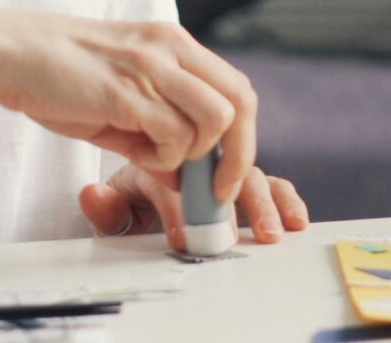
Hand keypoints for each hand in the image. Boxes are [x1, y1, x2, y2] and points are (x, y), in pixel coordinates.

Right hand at [0, 11, 259, 197]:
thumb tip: (184, 174)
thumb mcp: (119, 96)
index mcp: (173, 43)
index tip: (224, 175)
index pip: (237, 88)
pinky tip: (132, 153)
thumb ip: (155, 129)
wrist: (7, 52)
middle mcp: (170, 48)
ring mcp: (151, 67)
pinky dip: (162, 157)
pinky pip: (173, 135)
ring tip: (152, 158)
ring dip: (192, 154)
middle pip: (241, 102)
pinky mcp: (127, 92)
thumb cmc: (56, 76)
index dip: (242, 137)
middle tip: (215, 189)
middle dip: (237, 155)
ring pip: (215, 119)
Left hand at [80, 161, 309, 250]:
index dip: (178, 206)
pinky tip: (296, 219)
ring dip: (263, 204)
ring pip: (251, 174)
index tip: (180, 237)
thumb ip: (105, 206)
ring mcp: (226, 166)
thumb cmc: (129, 193)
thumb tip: (95, 197)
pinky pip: (271, 183)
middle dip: (227, 203)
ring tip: (271, 231)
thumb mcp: (112, 201)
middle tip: (230, 235)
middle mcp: (201, 155)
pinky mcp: (246, 179)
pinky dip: (286, 198)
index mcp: (163, 154)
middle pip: (221, 169)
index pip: (174, 175)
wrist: (142, 173)